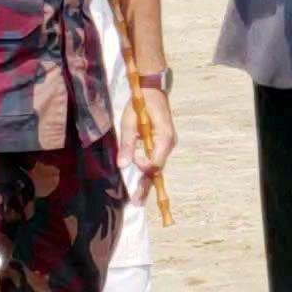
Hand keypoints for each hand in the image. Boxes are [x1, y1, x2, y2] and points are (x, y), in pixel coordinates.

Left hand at [121, 88, 176, 203]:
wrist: (151, 89)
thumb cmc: (141, 103)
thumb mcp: (130, 122)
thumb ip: (127, 144)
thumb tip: (122, 165)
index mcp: (164, 138)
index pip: (155, 162)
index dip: (143, 166)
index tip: (132, 159)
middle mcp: (169, 143)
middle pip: (158, 168)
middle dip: (147, 185)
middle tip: (137, 202)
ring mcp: (167, 142)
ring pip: (157, 165)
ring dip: (147, 179)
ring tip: (139, 196)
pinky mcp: (162, 141)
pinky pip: (156, 158)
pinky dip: (148, 169)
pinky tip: (141, 181)